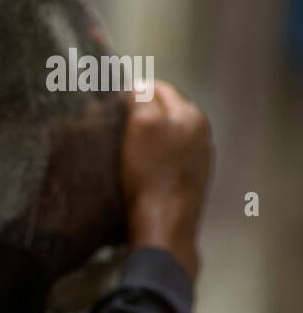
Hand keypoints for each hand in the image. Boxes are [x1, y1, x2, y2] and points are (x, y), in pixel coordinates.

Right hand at [120, 80, 212, 280]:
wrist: (164, 226)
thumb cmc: (150, 175)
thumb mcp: (142, 125)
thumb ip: (143, 98)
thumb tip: (138, 86)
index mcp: (191, 116)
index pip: (160, 88)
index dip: (134, 90)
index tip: (112, 101)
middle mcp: (201, 135)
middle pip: (166, 112)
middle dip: (142, 113)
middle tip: (115, 124)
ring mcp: (199, 160)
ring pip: (168, 136)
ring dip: (148, 137)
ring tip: (124, 148)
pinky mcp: (191, 182)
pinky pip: (169, 159)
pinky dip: (154, 158)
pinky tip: (139, 171)